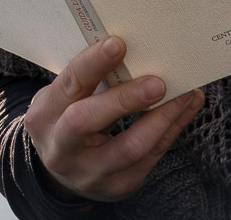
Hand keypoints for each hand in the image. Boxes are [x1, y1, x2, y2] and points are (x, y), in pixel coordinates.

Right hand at [24, 36, 203, 202]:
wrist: (64, 171)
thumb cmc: (68, 119)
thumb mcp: (66, 99)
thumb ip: (89, 79)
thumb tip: (133, 48)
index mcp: (45, 116)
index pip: (69, 85)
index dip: (93, 64)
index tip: (118, 45)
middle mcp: (61, 148)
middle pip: (88, 122)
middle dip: (126, 99)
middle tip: (158, 82)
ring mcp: (89, 173)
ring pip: (129, 148)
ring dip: (162, 117)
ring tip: (184, 94)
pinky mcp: (118, 186)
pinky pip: (151, 157)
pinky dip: (172, 129)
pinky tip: (185, 108)